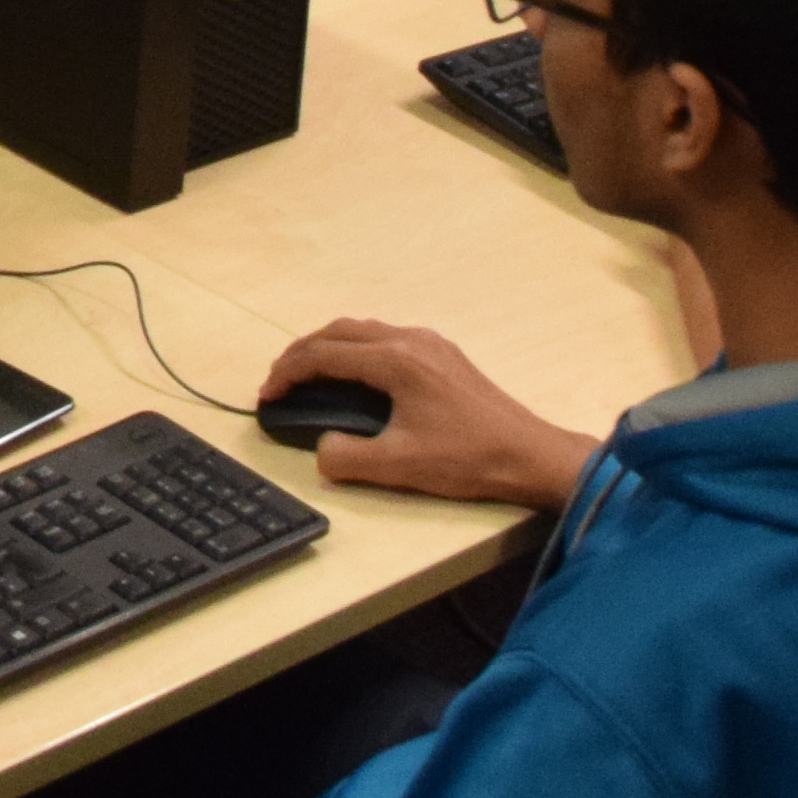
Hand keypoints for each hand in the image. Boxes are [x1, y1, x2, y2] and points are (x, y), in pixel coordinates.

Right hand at [261, 319, 596, 510]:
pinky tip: (357, 378)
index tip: (267, 395)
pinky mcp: (445, 356)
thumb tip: (321, 448)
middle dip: (302, 353)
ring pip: (364, 331)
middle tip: (280, 381)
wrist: (531, 456)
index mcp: (396, 361)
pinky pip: (386, 338)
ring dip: (330, 348)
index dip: (287, 374)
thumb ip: (346, 457)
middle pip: (339, 331)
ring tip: (310, 377)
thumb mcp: (398, 466)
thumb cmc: (468, 460)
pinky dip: (357, 350)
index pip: (324, 355)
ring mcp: (431, 344)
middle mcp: (411, 341)